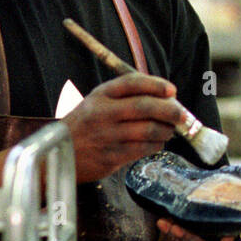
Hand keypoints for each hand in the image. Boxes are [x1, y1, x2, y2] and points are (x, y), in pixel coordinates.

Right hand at [61, 73, 184, 183]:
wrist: (59, 152)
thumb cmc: (86, 124)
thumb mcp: (98, 101)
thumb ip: (126, 96)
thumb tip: (166, 97)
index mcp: (100, 95)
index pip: (132, 83)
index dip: (156, 85)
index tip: (172, 90)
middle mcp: (103, 113)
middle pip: (145, 107)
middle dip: (170, 110)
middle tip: (181, 115)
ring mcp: (107, 136)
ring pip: (148, 130)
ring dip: (166, 130)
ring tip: (170, 130)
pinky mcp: (111, 157)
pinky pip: (143, 149)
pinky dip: (156, 145)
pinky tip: (158, 142)